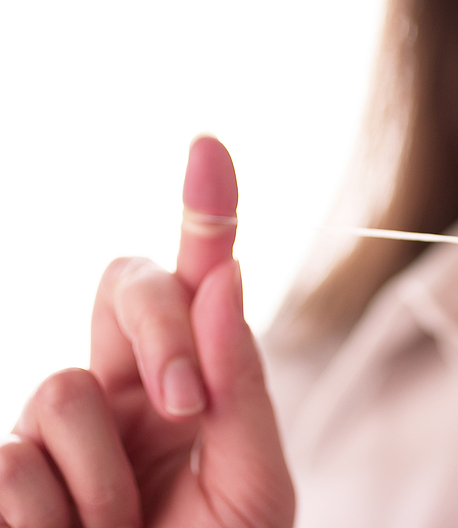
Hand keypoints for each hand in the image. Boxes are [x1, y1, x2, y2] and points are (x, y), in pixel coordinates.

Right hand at [0, 136, 294, 526]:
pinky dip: (53, 513)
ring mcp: (57, 429)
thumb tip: (226, 280)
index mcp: (193, 383)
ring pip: (59, 386)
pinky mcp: (5, 475)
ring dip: (104, 473)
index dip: (202, 212)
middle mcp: (124, 388)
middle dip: (158, 327)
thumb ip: (242, 387)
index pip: (197, 281)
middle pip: (122, 283)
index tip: (209, 146)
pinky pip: (12, 458)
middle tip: (189, 406)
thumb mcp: (253, 483)